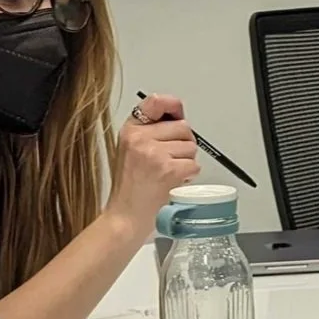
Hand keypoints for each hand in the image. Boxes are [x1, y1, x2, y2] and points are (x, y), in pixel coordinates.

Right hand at [108, 93, 198, 223]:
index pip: (156, 102)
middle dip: (183, 144)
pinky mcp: (169, 170)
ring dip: (186, 161)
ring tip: (168, 173)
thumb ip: (152, 131)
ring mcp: (155, 154)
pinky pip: (194, 165)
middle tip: (170, 160)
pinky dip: (188, 175)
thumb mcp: (131, 151)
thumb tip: (178, 114)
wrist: (125, 216)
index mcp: (131, 131)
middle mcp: (141, 139)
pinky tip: (173, 181)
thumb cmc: (130, 188)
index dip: (172, 105)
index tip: (177, 110)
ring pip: (190, 146)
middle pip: (183, 127)